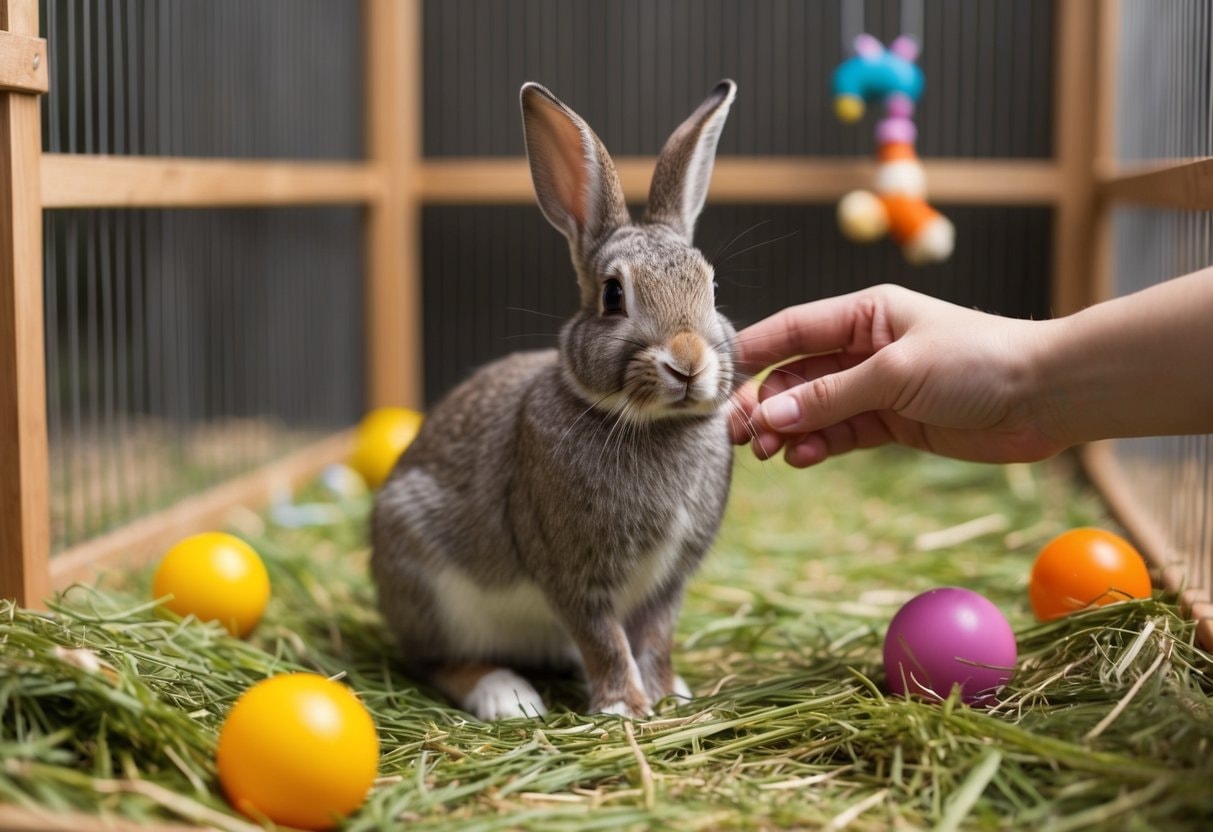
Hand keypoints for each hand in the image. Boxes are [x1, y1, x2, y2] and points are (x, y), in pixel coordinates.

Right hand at [729, 284, 1063, 465]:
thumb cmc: (979, 361)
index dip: (753, 352)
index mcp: (865, 313)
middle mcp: (865, 347)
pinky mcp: (893, 422)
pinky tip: (801, 457)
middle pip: (797, 374)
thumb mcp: (896, 373)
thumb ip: (832, 395)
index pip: (794, 329)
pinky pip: (840, 432)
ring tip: (767, 451)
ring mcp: (877, 386)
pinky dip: (818, 444)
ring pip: (814, 407)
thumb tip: (771, 412)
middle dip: (765, 401)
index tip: (717, 378)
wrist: (1046, 396)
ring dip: (788, 427)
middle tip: (738, 434)